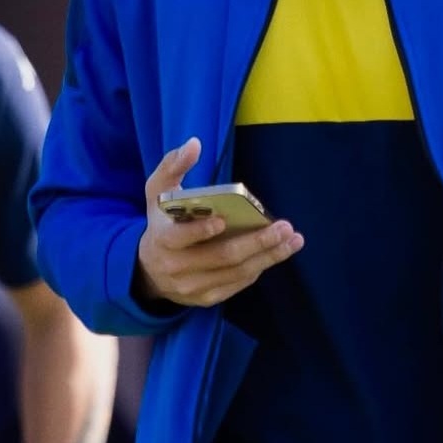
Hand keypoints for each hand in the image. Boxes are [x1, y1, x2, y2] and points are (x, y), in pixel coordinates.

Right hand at [135, 138, 303, 306]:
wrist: (149, 270)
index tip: (223, 220)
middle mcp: (176, 268)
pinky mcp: (206, 298)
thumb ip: (173, 165)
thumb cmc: (161, 221)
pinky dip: (259, 268)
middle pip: (221, 257)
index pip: (179, 238)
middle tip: (284, 227)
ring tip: (293, 240)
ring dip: (268, 257)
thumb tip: (194, 144)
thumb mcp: (158, 192)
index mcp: (162, 239)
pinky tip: (277, 253)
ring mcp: (191, 287)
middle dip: (256, 242)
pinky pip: (237, 284)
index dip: (200, 231)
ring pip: (235, 273)